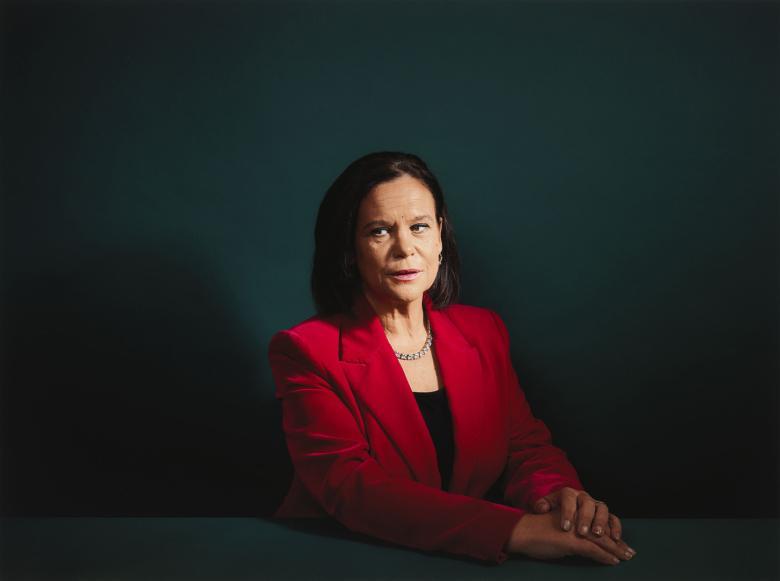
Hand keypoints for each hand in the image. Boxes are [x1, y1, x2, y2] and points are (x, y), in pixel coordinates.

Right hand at [507, 509, 636, 565]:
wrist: (522, 532)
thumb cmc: (537, 531)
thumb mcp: (559, 529)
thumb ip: (573, 532)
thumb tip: (585, 544)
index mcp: (575, 511)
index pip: (598, 520)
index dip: (611, 532)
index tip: (621, 543)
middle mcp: (577, 515)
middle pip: (603, 528)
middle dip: (617, 542)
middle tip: (629, 552)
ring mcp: (575, 528)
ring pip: (601, 539)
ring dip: (615, 549)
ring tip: (625, 557)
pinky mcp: (572, 540)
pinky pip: (593, 549)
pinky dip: (604, 556)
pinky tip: (613, 561)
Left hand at [532, 486, 622, 541]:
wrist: (564, 512)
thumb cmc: (554, 511)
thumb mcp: (546, 506)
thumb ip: (542, 505)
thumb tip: (542, 508)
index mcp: (568, 493)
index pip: (568, 498)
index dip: (567, 512)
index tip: (565, 527)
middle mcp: (584, 497)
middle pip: (587, 503)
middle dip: (585, 518)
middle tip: (582, 532)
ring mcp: (596, 505)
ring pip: (602, 509)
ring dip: (601, 522)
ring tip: (597, 534)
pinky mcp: (606, 515)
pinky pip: (613, 518)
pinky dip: (615, 527)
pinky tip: (614, 538)